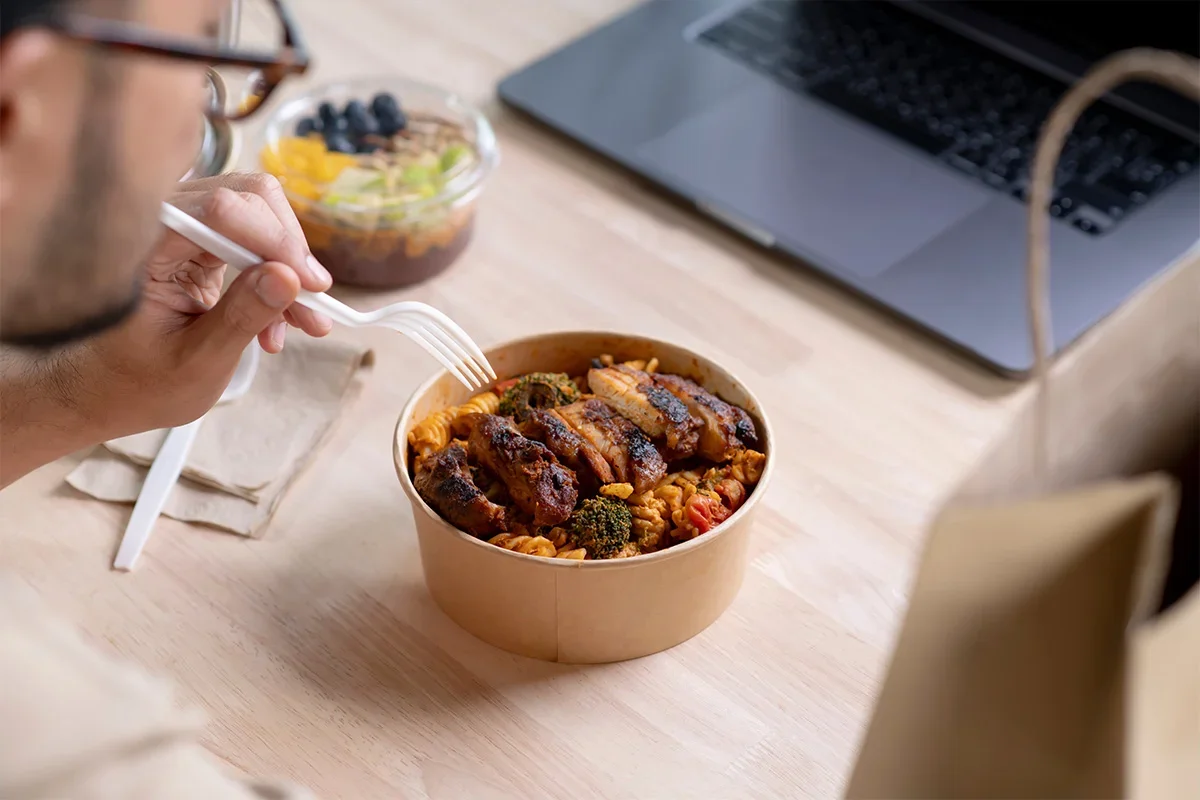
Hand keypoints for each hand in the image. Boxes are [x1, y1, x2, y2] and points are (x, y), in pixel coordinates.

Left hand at [78, 173, 333, 434]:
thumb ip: (242, 316)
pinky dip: (280, 274)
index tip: (309, 284)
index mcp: (144, 248)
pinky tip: (281, 318)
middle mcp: (163, 224)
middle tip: (312, 306)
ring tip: (300, 323)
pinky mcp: (203, 240)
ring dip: (290, 267)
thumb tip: (289, 276)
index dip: (274, 240)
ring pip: (261, 215)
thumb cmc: (138, 380)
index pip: (219, 211)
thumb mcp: (197, 361)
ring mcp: (185, 227)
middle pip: (249, 199)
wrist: (110, 387)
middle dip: (289, 253)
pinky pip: (256, 237)